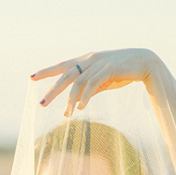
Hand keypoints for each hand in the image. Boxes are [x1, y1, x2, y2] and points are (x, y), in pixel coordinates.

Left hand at [30, 48, 159, 117]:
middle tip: (41, 104)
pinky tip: (81, 107)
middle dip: (52, 90)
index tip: (32, 77)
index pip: (62, 66)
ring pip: (78, 82)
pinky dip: (86, 96)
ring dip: (71, 100)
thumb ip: (90, 87)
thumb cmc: (123, 72)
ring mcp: (99, 64)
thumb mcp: (103, 80)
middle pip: (65, 75)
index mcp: (86, 61)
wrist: (144, 63)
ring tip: (67, 114)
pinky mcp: (109, 69)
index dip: (47, 71)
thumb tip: (79, 101)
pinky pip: (93, 84)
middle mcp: (89, 60)